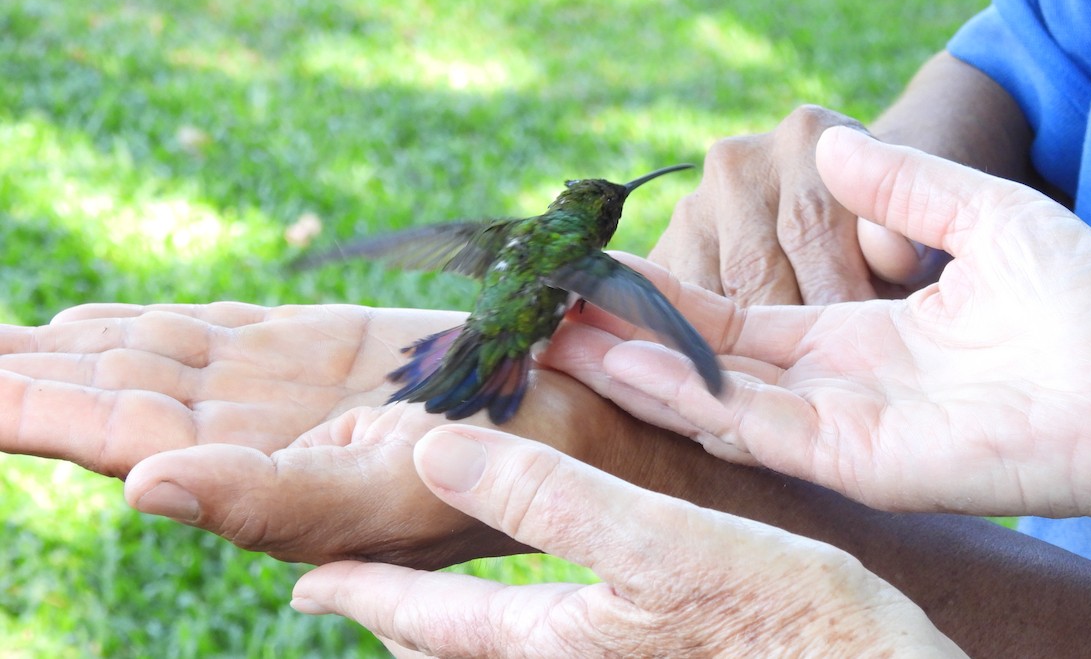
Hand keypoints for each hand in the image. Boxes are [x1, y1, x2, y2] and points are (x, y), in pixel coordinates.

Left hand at [0, 303, 627, 566]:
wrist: (571, 421)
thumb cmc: (494, 474)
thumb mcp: (383, 497)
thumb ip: (267, 501)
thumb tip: (140, 486)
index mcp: (252, 480)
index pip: (112, 436)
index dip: (29, 411)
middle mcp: (247, 436)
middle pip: (105, 392)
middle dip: (22, 376)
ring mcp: (272, 386)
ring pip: (142, 355)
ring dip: (58, 345)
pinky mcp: (306, 346)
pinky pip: (203, 329)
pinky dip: (137, 324)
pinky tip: (84, 325)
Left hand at [292, 425, 964, 657]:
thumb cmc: (784, 623)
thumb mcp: (661, 544)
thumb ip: (546, 500)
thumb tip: (437, 454)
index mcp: (557, 642)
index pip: (425, 620)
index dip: (360, 593)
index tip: (303, 580)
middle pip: (453, 646)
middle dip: (396, 615)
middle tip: (351, 586)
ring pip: (500, 651)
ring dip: (447, 622)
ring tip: (421, 599)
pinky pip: (550, 648)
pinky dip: (510, 623)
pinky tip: (539, 607)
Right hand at [542, 127, 1090, 545]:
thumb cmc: (1084, 300)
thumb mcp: (981, 215)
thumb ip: (902, 184)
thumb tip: (830, 140)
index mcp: (856, 336)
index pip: (737, 315)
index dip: (668, 294)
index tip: (602, 267)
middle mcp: (833, 387)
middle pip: (704, 360)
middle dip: (626, 335)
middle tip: (547, 310)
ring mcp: (838, 427)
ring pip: (711, 397)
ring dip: (632, 369)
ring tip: (556, 339)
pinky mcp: (855, 459)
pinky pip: (754, 426)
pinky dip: (685, 396)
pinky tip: (625, 364)